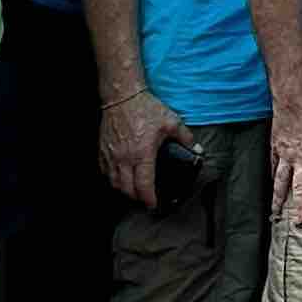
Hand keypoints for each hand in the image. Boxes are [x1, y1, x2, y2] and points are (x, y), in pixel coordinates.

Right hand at [101, 86, 186, 206]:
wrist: (122, 95)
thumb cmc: (145, 108)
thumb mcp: (171, 122)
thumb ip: (186, 138)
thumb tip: (199, 150)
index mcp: (142, 154)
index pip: (144, 186)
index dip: (149, 200)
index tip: (154, 205)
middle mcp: (124, 158)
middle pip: (127, 190)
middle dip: (137, 198)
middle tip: (146, 199)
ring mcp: (111, 155)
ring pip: (114, 183)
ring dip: (124, 191)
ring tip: (134, 190)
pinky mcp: (102, 150)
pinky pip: (104, 172)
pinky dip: (112, 179)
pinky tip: (120, 177)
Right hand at [272, 90, 301, 225]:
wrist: (294, 98)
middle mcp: (300, 160)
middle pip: (299, 188)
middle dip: (298, 207)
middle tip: (297, 222)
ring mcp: (286, 154)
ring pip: (280, 181)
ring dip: (278, 197)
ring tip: (276, 211)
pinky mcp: (276, 146)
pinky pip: (272, 164)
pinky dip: (272, 175)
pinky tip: (271, 183)